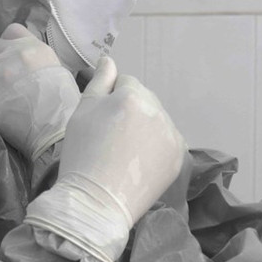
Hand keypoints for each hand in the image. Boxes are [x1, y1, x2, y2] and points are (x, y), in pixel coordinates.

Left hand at [0, 23, 80, 159]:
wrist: (54, 128)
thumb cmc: (63, 105)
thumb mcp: (59, 72)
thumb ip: (40, 61)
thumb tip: (30, 62)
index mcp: (36, 48)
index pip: (12, 31)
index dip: (9, 43)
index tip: (12, 54)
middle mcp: (16, 54)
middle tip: (6, 75)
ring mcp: (0, 69)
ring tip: (0, 88)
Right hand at [23, 56, 185, 261]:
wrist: (96, 202)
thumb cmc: (82, 153)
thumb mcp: (82, 112)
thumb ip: (99, 81)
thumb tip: (108, 59)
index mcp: (133, 95)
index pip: (125, 83)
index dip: (109, 100)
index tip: (100, 123)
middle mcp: (158, 110)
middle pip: (144, 100)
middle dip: (130, 112)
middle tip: (111, 139)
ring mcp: (172, 134)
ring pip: (157, 120)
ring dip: (145, 128)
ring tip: (124, 153)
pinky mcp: (179, 156)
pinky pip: (167, 141)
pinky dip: (156, 147)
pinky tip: (138, 163)